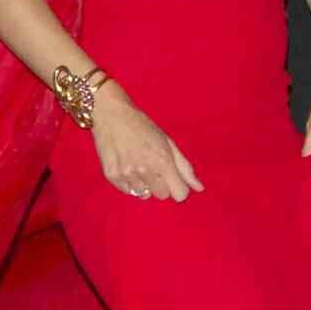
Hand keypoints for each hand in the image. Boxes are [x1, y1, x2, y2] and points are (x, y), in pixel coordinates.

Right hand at [90, 82, 202, 203]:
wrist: (111, 114)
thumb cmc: (142, 125)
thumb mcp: (168, 142)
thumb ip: (184, 167)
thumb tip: (199, 188)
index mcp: (162, 160)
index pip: (179, 194)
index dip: (179, 187)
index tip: (173, 178)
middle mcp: (145, 170)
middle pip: (162, 195)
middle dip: (161, 184)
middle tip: (153, 166)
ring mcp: (127, 174)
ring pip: (144, 195)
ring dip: (144, 183)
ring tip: (137, 164)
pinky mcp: (112, 176)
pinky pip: (128, 191)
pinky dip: (129, 182)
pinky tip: (126, 165)